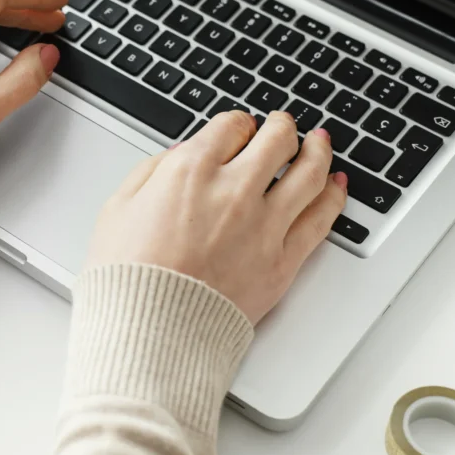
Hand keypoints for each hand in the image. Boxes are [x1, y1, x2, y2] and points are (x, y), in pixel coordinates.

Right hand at [84, 111, 347, 323]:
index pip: (231, 125)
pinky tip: (337, 185)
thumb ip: (150, 172)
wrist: (150, 330)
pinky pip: (321, 219)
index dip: (237, 124)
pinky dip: (334, 195)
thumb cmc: (127, 276)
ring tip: (320, 143)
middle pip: (277, 140)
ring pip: (310, 172)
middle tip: (283, 126)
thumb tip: (178, 155)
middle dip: (281, 127)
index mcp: (190, 171)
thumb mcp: (117, 209)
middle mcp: (233, 190)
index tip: (239, 130)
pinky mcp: (282, 261)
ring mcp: (263, 225)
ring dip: (318, 150)